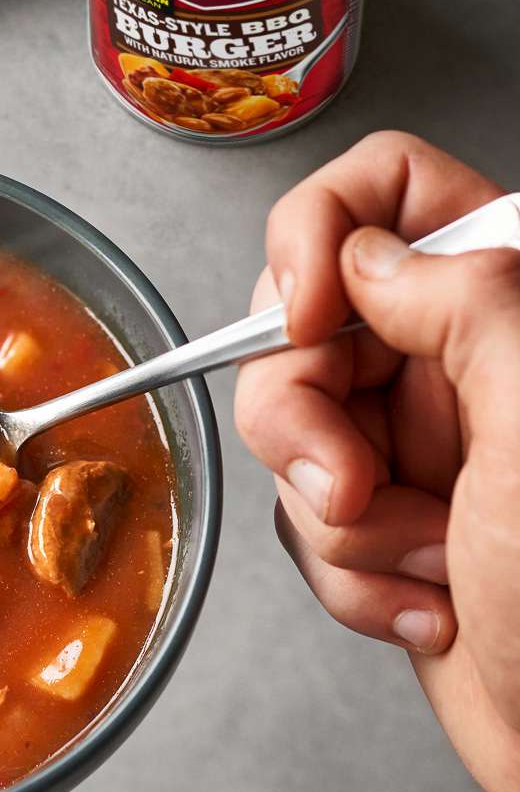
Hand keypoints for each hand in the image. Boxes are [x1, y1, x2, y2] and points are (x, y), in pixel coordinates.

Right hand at [235, 132, 519, 791]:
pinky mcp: (390, 518)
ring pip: (293, 430)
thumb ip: (466, 302)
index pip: (387, 187)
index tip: (310, 319)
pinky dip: (350, 574)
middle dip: (305, 419)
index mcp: (513, 301)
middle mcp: (464, 357)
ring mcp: (424, 439)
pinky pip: (304, 516)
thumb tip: (368, 257)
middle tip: (351, 482)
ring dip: (341, 520)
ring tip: (429, 564)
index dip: (321, 235)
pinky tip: (429, 605)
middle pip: (305, 322)